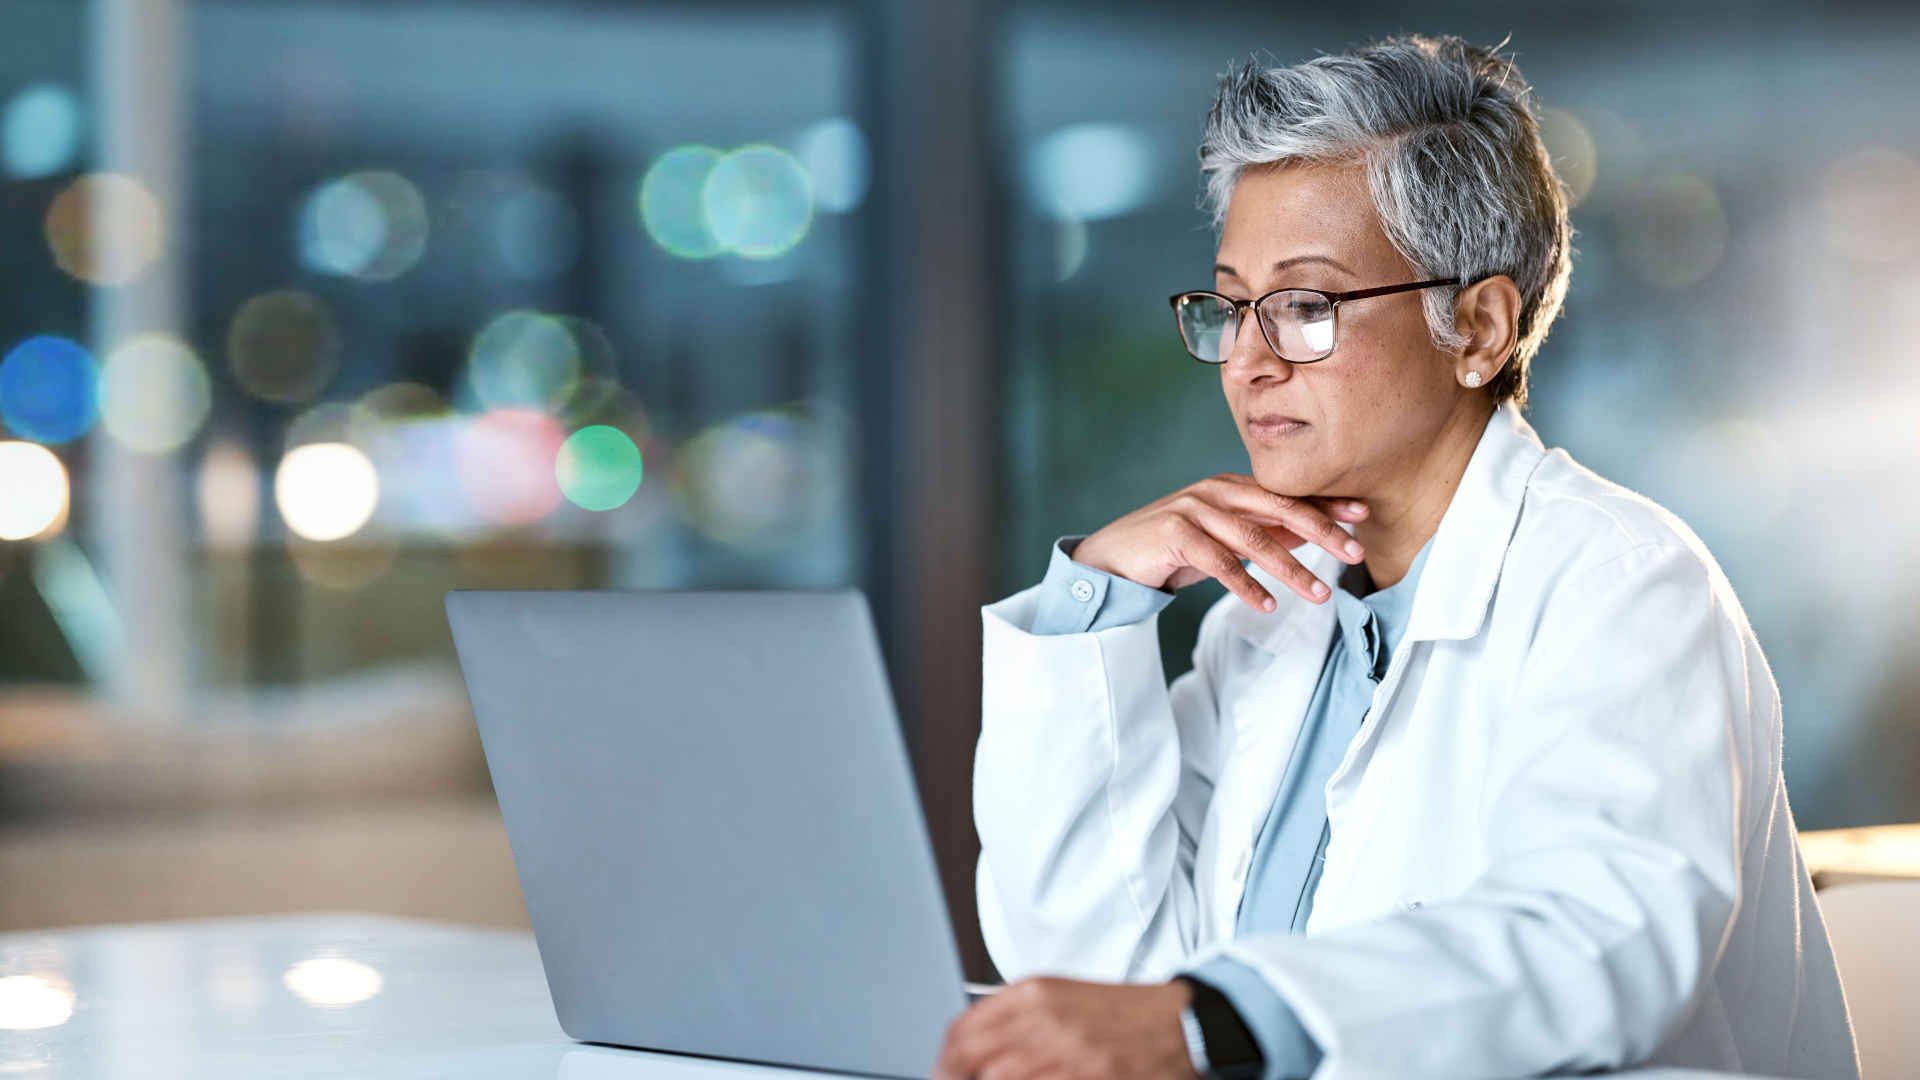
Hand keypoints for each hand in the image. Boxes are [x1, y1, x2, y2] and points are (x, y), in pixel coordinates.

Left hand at [932, 976, 1199, 1079]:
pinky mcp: (1087, 1077)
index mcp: (1034, 993)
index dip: (946, 1059)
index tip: (944, 1072)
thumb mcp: (1061, 999)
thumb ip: (1016, 1018)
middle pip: (972, 1058)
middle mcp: (1044, 1019)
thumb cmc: (1121, 1015)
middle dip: (958, 1077)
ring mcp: (1066, 1053)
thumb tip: (971, 1049)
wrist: (1180, 1025)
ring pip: (998, 1077)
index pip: (964, 1028)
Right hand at [1071, 473, 1368, 610]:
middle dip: (1321, 530)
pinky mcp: (1173, 534)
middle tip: (1354, 552)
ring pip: (1253, 538)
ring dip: (1290, 568)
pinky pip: (1218, 561)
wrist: (1113, 557)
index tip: (1362, 517)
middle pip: (1278, 508)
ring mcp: (1193, 509)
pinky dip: (1246, 585)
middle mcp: (1215, 491)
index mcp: (1231, 486)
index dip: (1325, 505)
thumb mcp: (1224, 536)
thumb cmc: (1172, 548)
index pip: (1287, 494)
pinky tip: (1267, 605)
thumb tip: (1313, 530)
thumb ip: (1264, 530)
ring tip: (1319, 593)